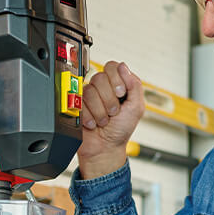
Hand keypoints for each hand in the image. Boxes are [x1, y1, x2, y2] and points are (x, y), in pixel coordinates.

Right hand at [77, 61, 144, 178]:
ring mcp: (89, 95)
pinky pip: (79, 102)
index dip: (116, 80)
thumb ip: (134, 85)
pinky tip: (93, 123)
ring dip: (100, 111)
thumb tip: (124, 67)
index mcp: (118, 83)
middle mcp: (103, 87)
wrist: (105, 148)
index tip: (121, 94)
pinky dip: (89, 117)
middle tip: (113, 112)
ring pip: (89, 90)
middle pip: (100, 77)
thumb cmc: (121, 129)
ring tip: (103, 120)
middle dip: (109, 99)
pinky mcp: (77, 104)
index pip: (113, 66)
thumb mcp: (136, 108)